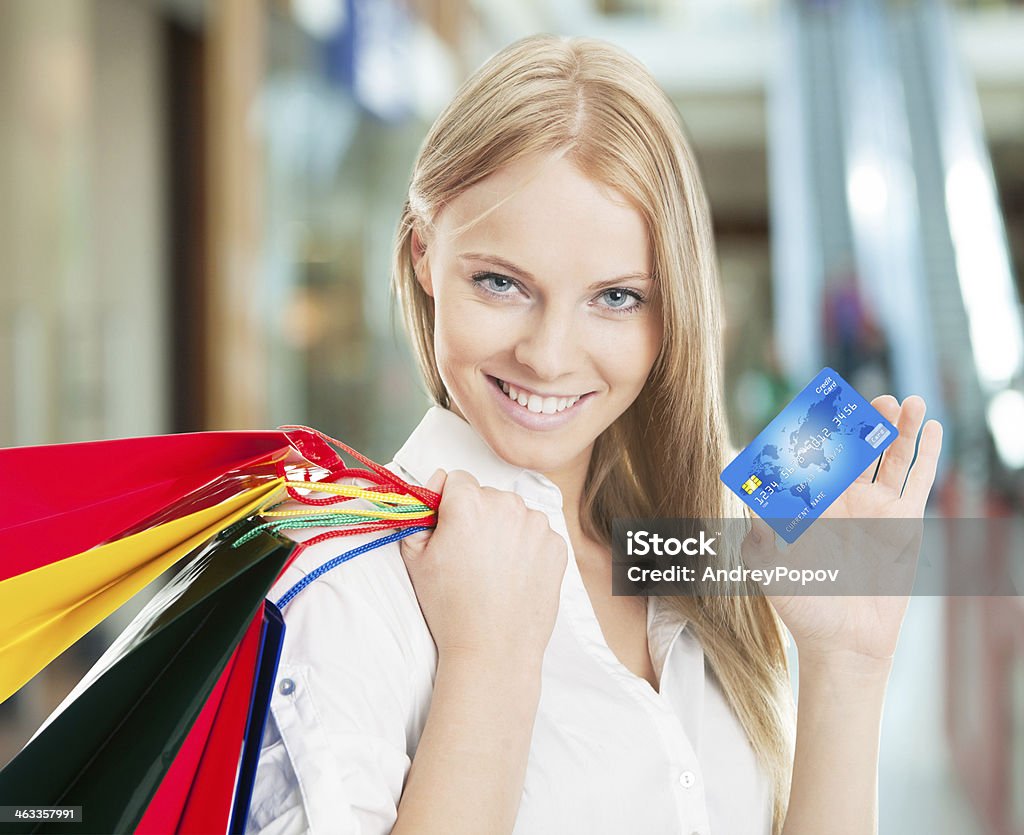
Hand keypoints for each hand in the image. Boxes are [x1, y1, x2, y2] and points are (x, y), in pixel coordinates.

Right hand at [399, 469, 567, 664]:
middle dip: (478, 517)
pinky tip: (513, 575)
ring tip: (493, 570)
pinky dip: (527, 548)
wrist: (492, 649)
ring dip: (504, 530)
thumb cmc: (451, 607)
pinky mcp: (557, 546)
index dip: (449, 504)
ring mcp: (536, 525)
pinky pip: (537, 534)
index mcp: (468, 502)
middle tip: (470, 556)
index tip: (449, 528)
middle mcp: (507, 505)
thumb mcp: (415, 558)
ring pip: (514, 514)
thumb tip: (434, 485)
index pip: (457, 480)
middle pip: (487, 496)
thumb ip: (419, 511)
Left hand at [743, 395, 942, 664]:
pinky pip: (916, 481)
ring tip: (903, 401)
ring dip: (896, 428)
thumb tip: (745, 491)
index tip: (820, 403)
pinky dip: (925, 454)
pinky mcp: (902, 522)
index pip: (814, 454)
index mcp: (808, 501)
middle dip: (860, 422)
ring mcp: (873, 507)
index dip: (818, 429)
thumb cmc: (799, 603)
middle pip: (853, 448)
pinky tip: (932, 428)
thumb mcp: (767, 563)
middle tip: (866, 398)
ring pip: (888, 457)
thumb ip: (758, 526)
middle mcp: (841, 498)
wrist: (841, 640)